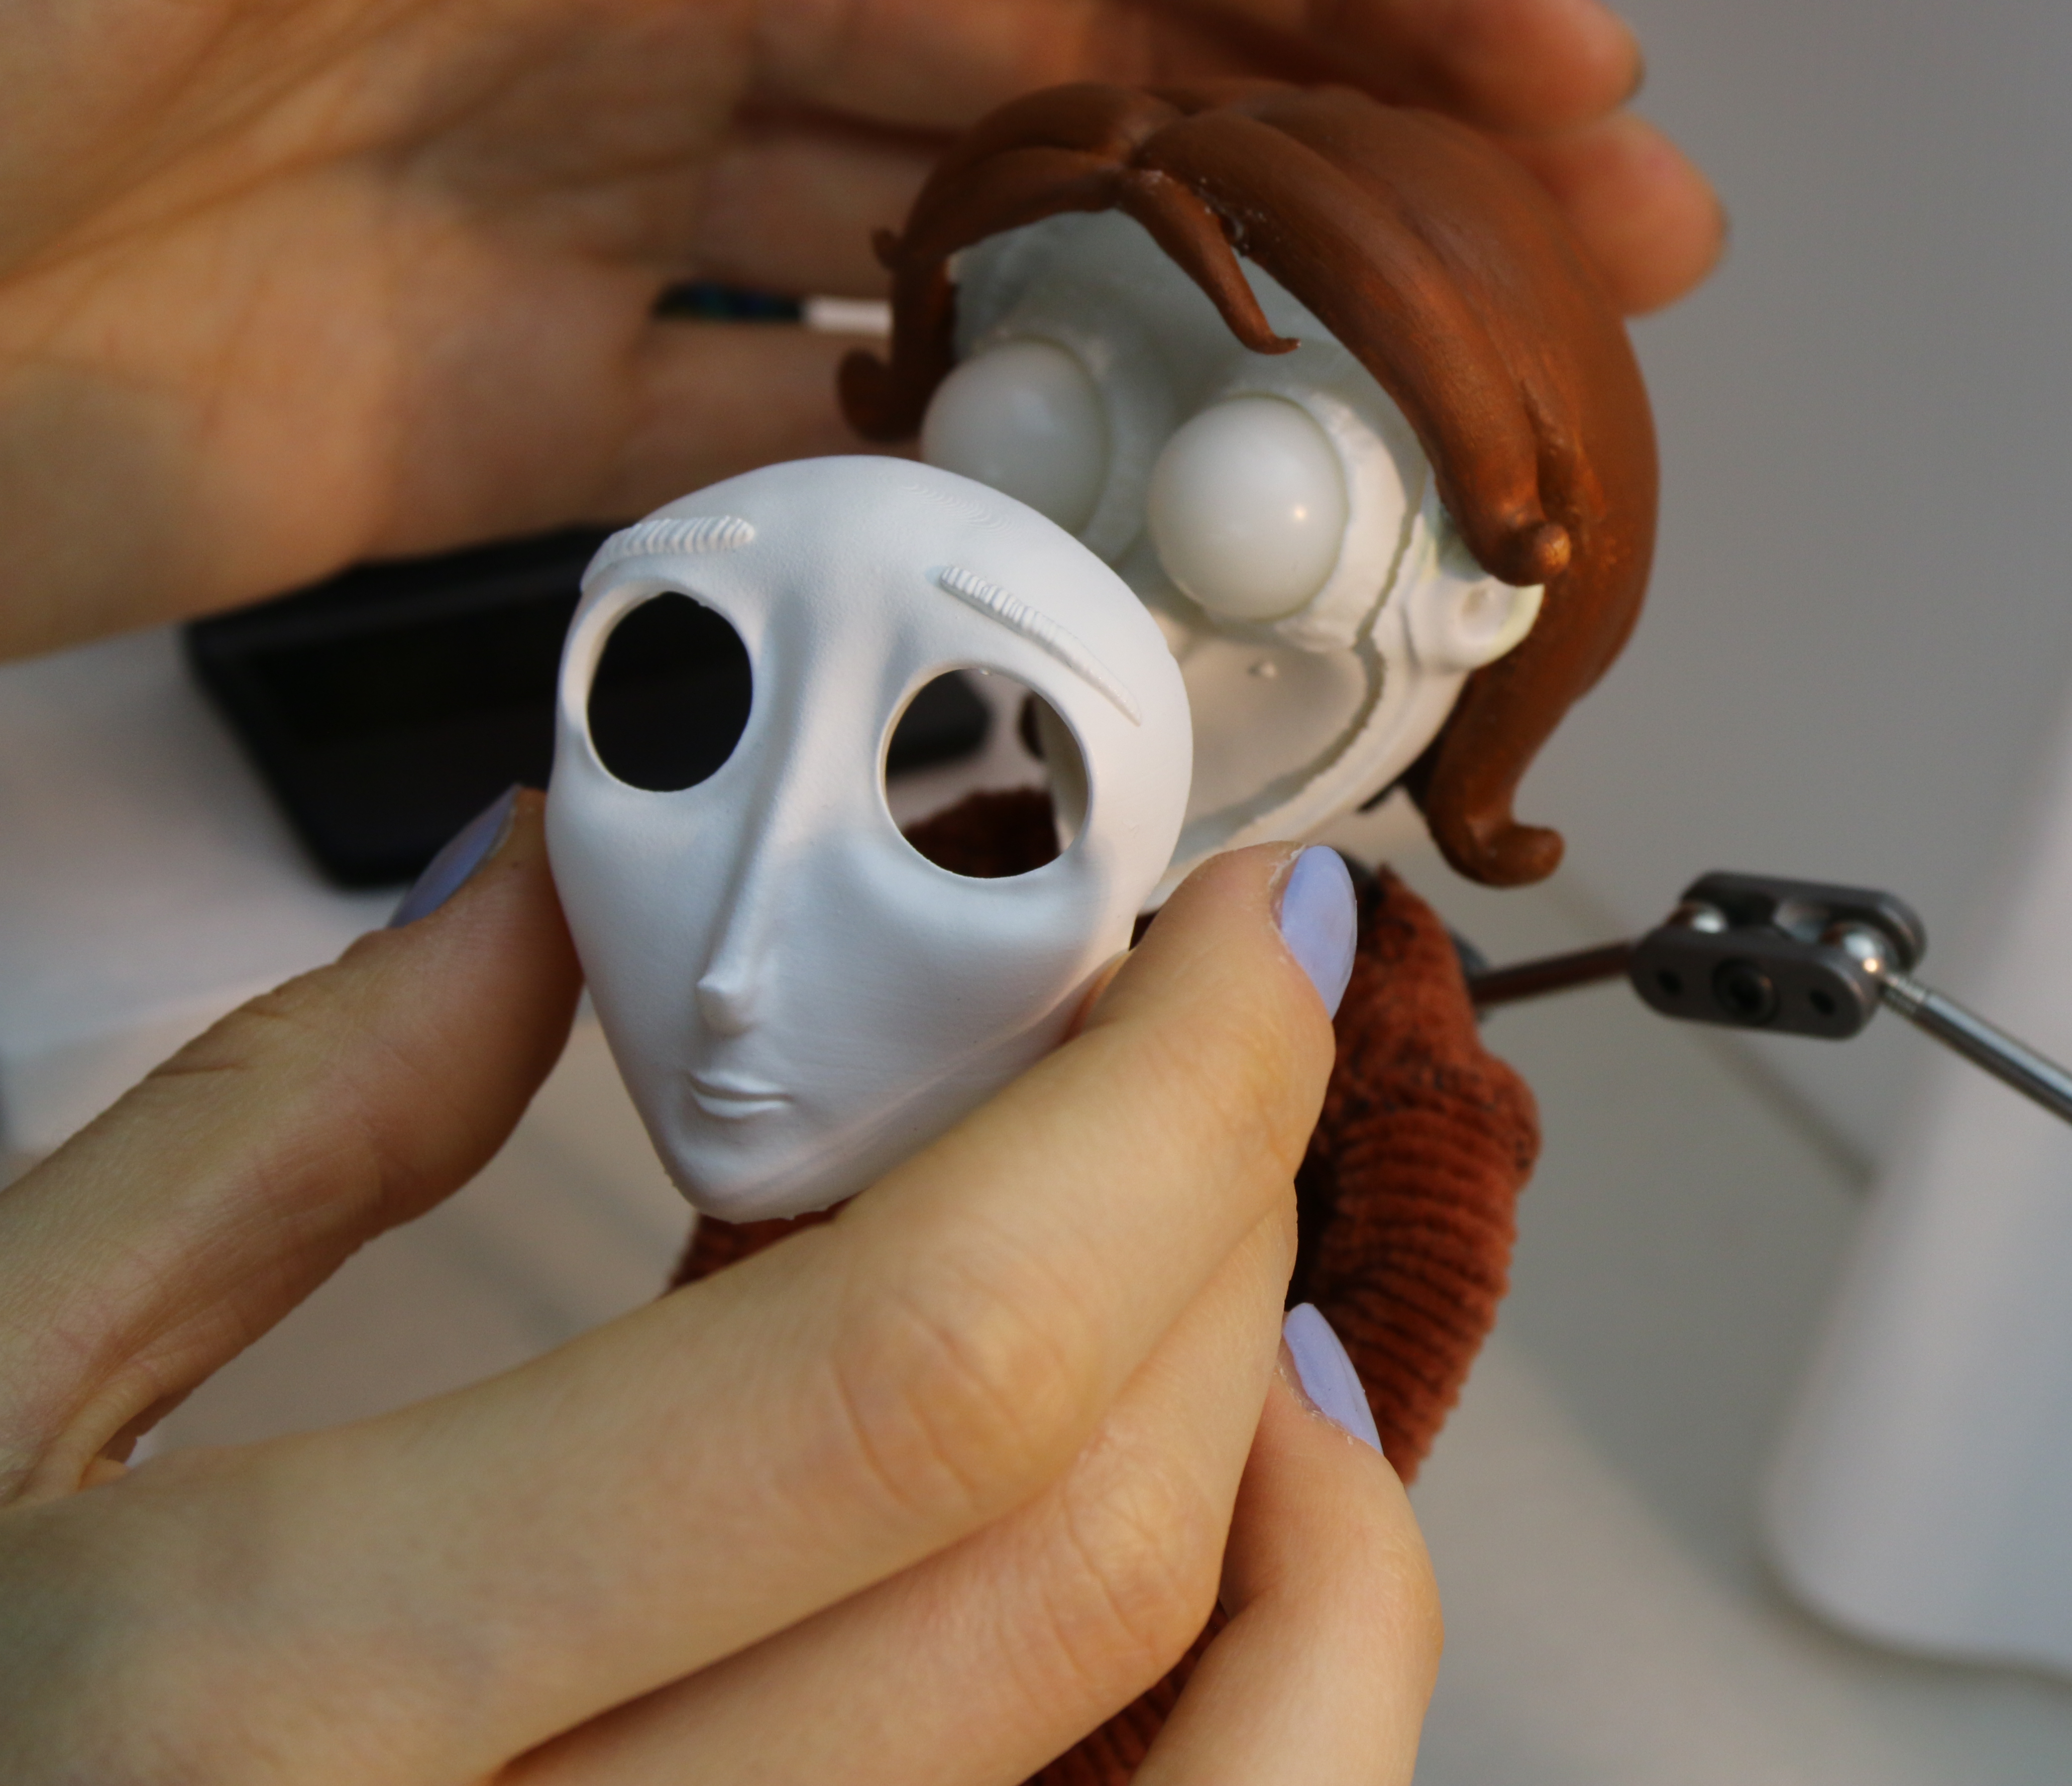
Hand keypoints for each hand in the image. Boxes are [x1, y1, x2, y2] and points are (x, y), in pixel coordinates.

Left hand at [0, 0, 1721, 659]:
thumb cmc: (20, 2)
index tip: (1551, 74)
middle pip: (1079, 60)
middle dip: (1345, 149)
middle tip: (1574, 264)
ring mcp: (585, 202)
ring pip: (965, 256)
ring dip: (1174, 337)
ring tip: (1382, 428)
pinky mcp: (502, 411)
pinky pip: (779, 442)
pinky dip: (930, 490)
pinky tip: (1081, 536)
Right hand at [0, 801, 1436, 1782]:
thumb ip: (275, 1131)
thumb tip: (551, 887)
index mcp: (276, 1706)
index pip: (913, 1371)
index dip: (1161, 1109)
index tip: (1236, 940)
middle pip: (1073, 1547)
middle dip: (1218, 1224)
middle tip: (1208, 1043)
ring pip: (1173, 1751)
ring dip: (1281, 1462)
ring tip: (1237, 1264)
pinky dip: (1267, 1686)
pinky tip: (1221, 1520)